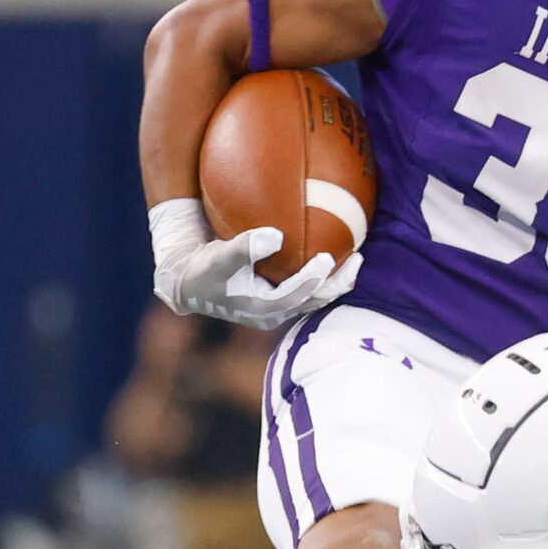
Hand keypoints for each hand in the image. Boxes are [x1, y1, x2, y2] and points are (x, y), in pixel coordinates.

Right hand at [156, 230, 359, 328]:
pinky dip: (321, 275)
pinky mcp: (278, 300)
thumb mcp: (219, 257)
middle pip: (315, 300)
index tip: (327, 258)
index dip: (313, 279)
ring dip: (336, 281)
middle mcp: (275, 312)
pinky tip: (332, 252)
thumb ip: (245, 247)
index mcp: (261, 307)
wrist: (189, 284)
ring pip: (315, 297)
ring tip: (355, 257)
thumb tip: (276, 235)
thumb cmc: (203, 269)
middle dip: (338, 283)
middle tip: (358, 259)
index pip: (296, 295)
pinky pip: (307, 288)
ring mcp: (278, 308)